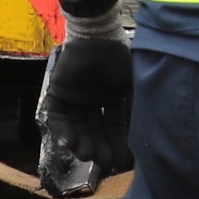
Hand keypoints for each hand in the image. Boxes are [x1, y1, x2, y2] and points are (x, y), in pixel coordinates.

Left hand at [35, 22, 133, 195]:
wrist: (98, 35)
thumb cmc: (119, 56)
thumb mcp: (132, 83)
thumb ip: (134, 106)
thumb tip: (142, 132)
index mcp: (110, 97)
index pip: (113, 126)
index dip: (116, 143)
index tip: (119, 161)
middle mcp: (92, 101)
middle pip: (93, 131)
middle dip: (98, 147)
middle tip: (101, 162)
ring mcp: (74, 98)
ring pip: (75, 127)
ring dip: (80, 142)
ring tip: (86, 154)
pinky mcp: (57, 93)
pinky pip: (57, 117)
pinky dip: (62, 130)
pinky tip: (69, 142)